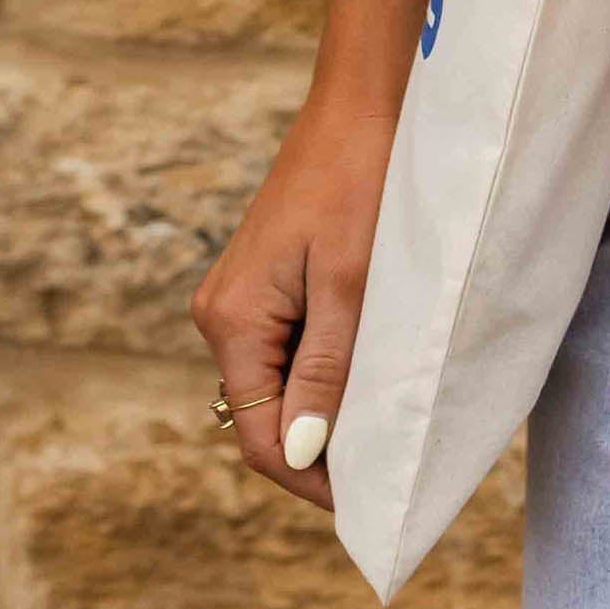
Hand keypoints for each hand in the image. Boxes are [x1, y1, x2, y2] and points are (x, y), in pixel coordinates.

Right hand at [192, 92, 399, 512]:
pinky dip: (325, 371)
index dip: (310, 479)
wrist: (364, 104)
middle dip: (321, 449)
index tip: (367, 504)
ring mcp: (239, 299)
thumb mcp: (353, 286)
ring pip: (278, 384)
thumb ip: (325, 372)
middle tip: (389, 467)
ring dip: (326, 409)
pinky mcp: (265, 282)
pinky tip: (372, 370)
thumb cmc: (363, 184)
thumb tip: (299, 453)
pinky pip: (288, 349)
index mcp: (231, 320)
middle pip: (264, 416)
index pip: (259, 436)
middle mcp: (221, 315)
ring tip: (388, 422)